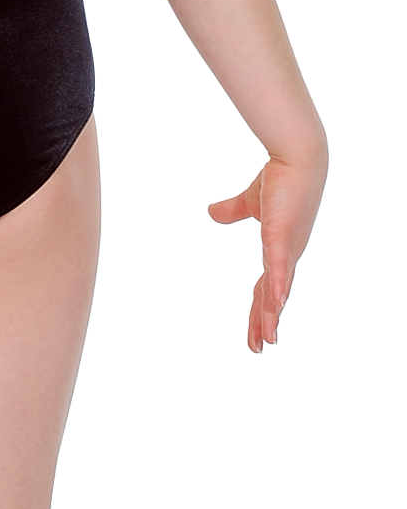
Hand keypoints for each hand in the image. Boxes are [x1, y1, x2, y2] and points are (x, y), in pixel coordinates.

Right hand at [208, 152, 325, 352]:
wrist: (297, 159)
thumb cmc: (279, 179)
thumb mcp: (249, 202)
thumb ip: (232, 210)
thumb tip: (211, 212)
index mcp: (279, 250)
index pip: (266, 287)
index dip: (260, 310)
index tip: (256, 334)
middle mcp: (288, 255)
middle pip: (273, 296)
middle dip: (265, 323)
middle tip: (258, 348)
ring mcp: (288, 247)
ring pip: (278, 288)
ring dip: (272, 313)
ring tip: (268, 338)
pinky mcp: (283, 235)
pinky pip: (280, 265)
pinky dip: (279, 285)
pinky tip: (278, 303)